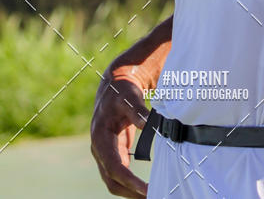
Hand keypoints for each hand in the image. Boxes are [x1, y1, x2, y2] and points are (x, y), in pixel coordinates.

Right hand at [90, 71, 149, 197]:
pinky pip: (121, 174)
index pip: (113, 166)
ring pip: (115, 181)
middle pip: (112, 180)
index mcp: (100, 137)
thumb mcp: (129, 97)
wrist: (115, 87)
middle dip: (130, 191)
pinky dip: (131, 183)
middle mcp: (100, 149)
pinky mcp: (114, 153)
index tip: (145, 189)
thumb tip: (149, 124)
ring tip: (151, 194)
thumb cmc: (122, 91)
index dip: (129, 180)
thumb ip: (138, 111)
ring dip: (131, 191)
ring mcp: (106, 153)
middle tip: (152, 195)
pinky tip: (145, 188)